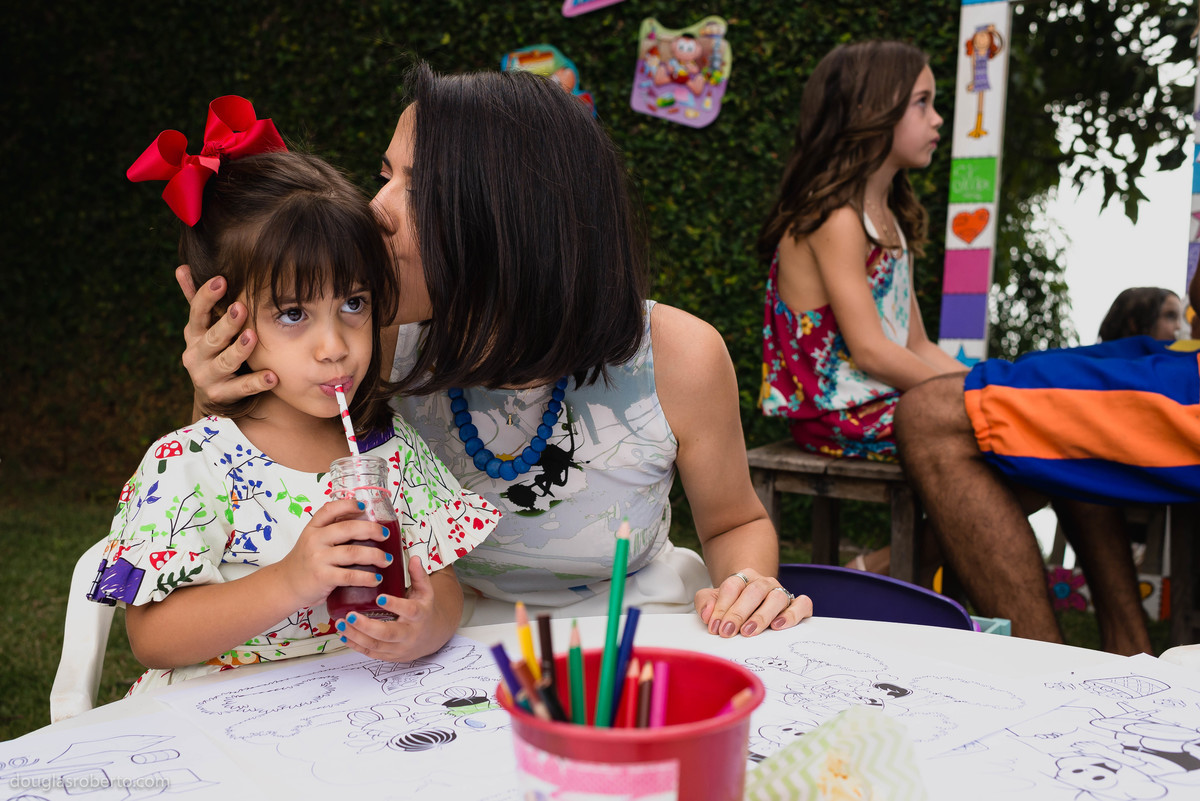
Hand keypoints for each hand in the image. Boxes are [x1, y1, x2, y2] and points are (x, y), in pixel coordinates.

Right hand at [176, 265, 275, 411]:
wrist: (215, 393)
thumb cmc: (215, 350)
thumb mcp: (204, 327)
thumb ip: (197, 300)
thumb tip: (182, 266)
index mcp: (194, 334)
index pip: (197, 312)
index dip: (206, 296)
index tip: (221, 280)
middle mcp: (196, 354)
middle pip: (212, 338)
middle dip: (226, 323)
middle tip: (241, 307)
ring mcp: (207, 376)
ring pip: (225, 362)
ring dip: (239, 350)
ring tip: (253, 337)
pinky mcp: (221, 395)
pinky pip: (242, 388)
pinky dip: (257, 382)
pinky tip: (273, 376)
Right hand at [274, 499, 392, 608]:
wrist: (286, 585)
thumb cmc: (306, 562)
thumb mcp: (313, 540)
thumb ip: (332, 531)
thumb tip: (365, 523)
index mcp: (313, 528)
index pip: (329, 510)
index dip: (347, 505)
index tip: (364, 506)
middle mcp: (315, 540)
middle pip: (347, 528)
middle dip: (371, 530)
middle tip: (385, 535)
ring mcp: (318, 558)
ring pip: (353, 552)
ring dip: (375, 555)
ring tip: (387, 559)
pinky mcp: (323, 577)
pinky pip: (350, 575)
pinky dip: (367, 577)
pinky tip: (376, 579)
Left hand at [338, 557, 460, 661]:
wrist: (431, 636)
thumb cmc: (424, 610)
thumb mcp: (426, 592)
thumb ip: (419, 575)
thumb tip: (414, 558)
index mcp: (420, 615)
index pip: (409, 611)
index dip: (395, 605)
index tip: (379, 597)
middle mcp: (410, 634)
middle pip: (388, 634)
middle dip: (367, 626)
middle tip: (350, 615)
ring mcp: (399, 648)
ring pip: (376, 646)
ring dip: (356, 636)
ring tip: (341, 623)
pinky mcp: (389, 656)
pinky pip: (371, 653)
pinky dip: (356, 645)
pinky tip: (344, 635)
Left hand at [695, 568, 811, 637]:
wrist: (755, 603)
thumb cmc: (734, 604)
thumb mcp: (715, 600)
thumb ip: (705, 602)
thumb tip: (708, 614)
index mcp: (744, 577)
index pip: (732, 586)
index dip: (722, 606)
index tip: (714, 626)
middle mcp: (765, 582)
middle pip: (753, 592)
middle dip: (739, 613)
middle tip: (728, 631)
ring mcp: (782, 592)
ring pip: (776, 598)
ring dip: (761, 616)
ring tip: (749, 631)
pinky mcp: (798, 605)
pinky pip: (802, 605)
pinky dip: (792, 615)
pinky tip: (778, 625)